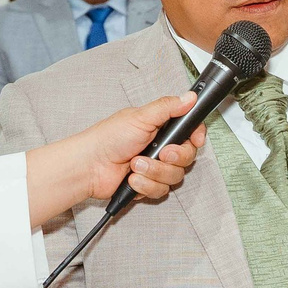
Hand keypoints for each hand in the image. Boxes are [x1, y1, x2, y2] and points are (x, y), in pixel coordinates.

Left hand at [78, 94, 201, 203]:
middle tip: (160, 154)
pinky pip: (161, 191)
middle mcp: (160, 148)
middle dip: (174, 157)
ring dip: (154, 172)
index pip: (191, 132)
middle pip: (187, 157)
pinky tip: (132, 178)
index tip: (196, 140)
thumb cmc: (108, 138)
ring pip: (175, 176)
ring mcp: (154, 168)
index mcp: (161, 128)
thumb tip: (189, 97)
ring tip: (135, 165)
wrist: (90, 166)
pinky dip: (146, 185)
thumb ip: (168, 107)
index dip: (197, 137)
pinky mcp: (148, 185)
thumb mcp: (140, 117)